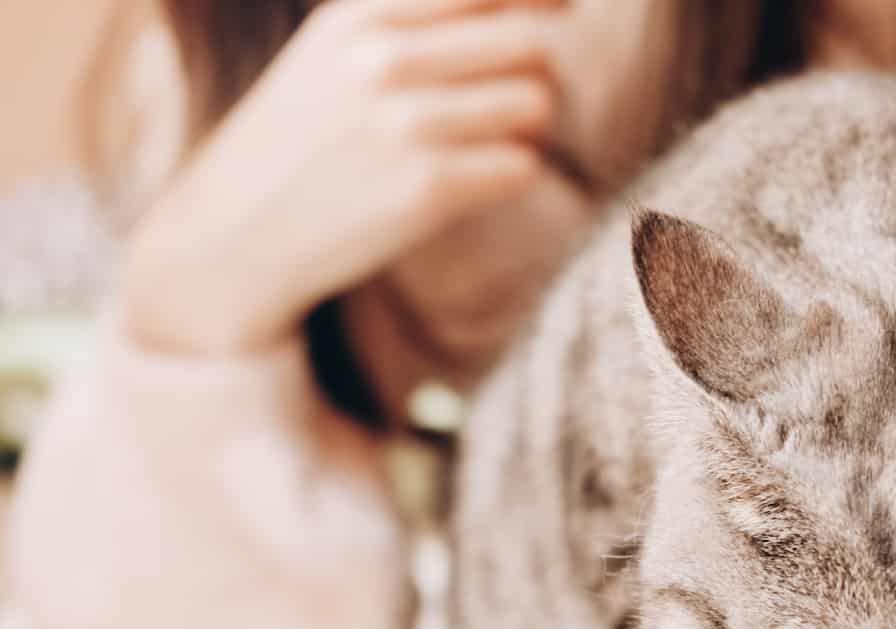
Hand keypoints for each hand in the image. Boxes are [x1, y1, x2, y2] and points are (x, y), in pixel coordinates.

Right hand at [123, 0, 560, 353]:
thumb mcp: (336, 51)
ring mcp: (405, 125)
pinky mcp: (428, 189)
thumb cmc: (304, 139)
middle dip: (538, 73)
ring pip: (537, 105)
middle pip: (531, 43)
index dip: (542, 1)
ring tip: (486, 142)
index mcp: (362, 15)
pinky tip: (472, 181)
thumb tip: (540, 10)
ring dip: (528, 128)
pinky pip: (522, 166)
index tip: (558, 17)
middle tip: (510, 100)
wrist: (235, 235)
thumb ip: (419, 20)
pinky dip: (510, 175)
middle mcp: (382, 60)